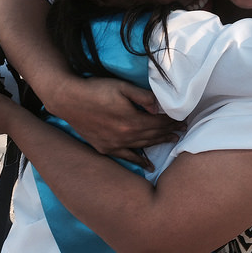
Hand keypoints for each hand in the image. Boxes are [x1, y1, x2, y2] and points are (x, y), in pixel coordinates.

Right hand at [44, 76, 184, 167]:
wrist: (68, 100)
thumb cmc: (96, 89)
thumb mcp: (122, 86)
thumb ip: (144, 97)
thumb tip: (161, 108)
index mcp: (132, 121)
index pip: (159, 123)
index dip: (173, 121)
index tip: (184, 119)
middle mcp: (126, 137)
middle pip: (154, 135)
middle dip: (170, 131)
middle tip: (183, 129)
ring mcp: (115, 145)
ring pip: (143, 146)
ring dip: (159, 143)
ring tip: (173, 140)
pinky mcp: (105, 148)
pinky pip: (127, 157)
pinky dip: (139, 161)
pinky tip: (148, 165)